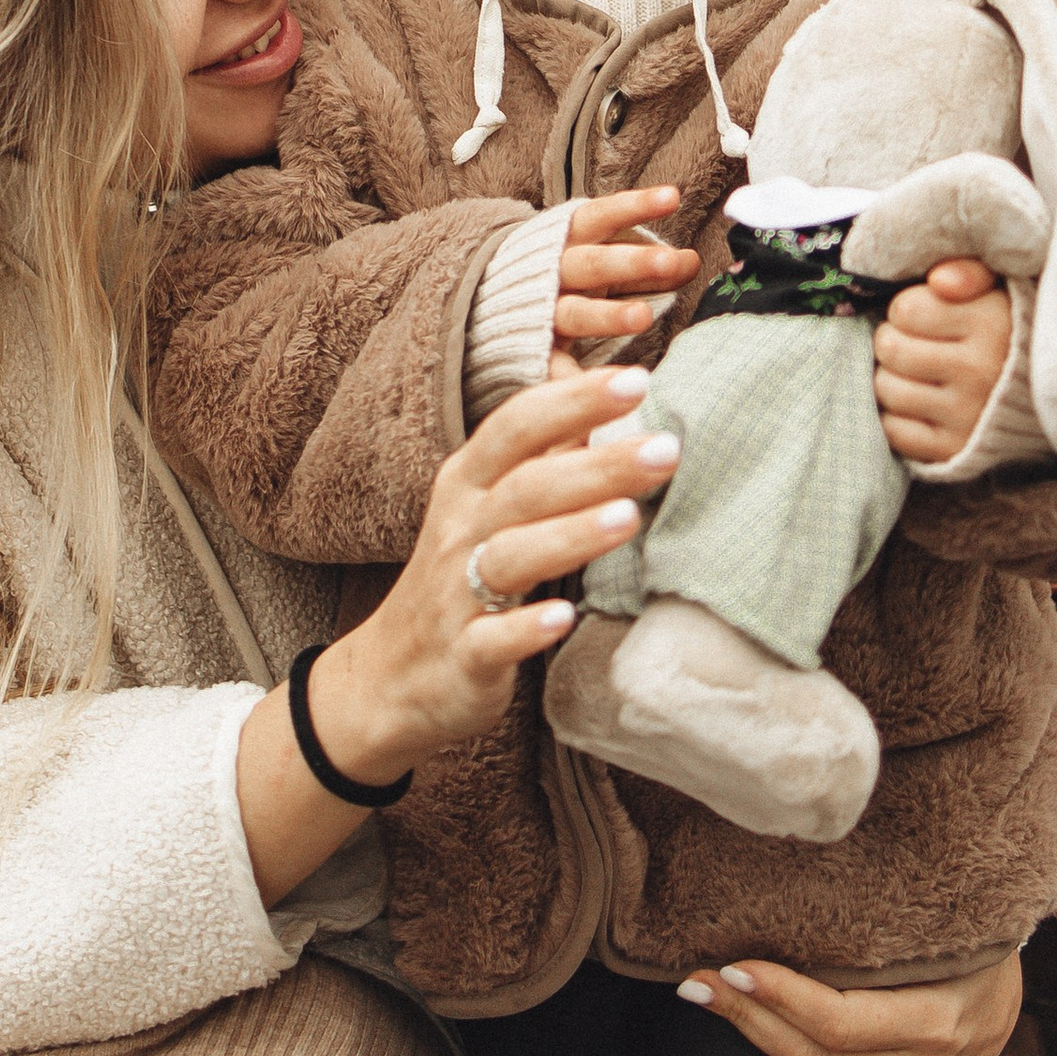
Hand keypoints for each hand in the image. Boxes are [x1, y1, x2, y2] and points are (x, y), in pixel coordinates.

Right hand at [234, 372, 681, 904]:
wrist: (390, 677)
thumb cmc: (461, 577)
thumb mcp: (490, 507)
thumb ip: (546, 457)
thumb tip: (608, 396)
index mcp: (469, 481)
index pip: (519, 424)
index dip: (574, 400)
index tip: (636, 379)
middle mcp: (461, 526)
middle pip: (528, 485)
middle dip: (598, 465)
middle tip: (666, 448)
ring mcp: (456, 591)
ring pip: (513, 554)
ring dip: (570, 534)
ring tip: (629, 518)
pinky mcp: (462, 654)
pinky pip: (491, 638)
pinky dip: (525, 629)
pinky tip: (563, 620)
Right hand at [550, 185, 698, 364]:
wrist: (481, 301)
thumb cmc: (557, 277)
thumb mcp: (596, 260)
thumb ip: (643, 262)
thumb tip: (692, 261)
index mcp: (565, 240)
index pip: (601, 217)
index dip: (634, 207)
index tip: (672, 197)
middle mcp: (553, 273)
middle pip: (592, 263)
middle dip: (632, 262)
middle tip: (672, 261)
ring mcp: (541, 313)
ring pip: (574, 311)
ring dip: (608, 314)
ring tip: (645, 317)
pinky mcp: (533, 350)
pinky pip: (553, 365)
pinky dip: (572, 376)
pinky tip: (604, 382)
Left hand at [674, 949, 1024, 1055]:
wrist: (1001, 991)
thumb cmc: (957, 942)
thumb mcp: (934, 929)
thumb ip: (878, 934)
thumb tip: (795, 899)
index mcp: (932, 1022)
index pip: (839, 1019)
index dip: (781, 996)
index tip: (731, 967)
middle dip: (751, 1022)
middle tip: (696, 990)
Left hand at [873, 258, 1011, 463]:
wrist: (1050, 396)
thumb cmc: (1011, 331)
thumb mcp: (1001, 288)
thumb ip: (970, 270)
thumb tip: (938, 281)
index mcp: (991, 324)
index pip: (906, 309)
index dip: (907, 307)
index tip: (924, 312)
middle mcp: (980, 372)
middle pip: (891, 348)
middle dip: (893, 339)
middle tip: (911, 341)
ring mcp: (967, 415)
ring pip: (887, 389)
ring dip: (889, 376)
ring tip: (911, 369)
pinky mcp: (955, 450)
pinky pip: (895, 431)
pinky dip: (895, 415)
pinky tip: (915, 401)